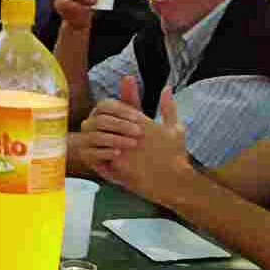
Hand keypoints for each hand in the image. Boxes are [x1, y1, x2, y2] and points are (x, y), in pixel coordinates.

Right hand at [74, 77, 145, 171]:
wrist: (129, 161)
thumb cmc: (130, 135)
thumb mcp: (133, 117)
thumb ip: (131, 97)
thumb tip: (129, 76)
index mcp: (100, 112)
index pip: (105, 105)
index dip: (121, 110)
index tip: (139, 117)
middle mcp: (90, 124)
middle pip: (101, 121)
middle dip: (121, 126)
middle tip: (139, 132)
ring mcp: (85, 140)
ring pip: (96, 136)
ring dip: (116, 139)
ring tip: (132, 144)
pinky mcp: (85, 156)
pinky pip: (91, 153)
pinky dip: (106, 152)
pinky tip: (119, 154)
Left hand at [93, 84, 192, 202]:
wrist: (175, 182)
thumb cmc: (176, 156)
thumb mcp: (176, 128)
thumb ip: (168, 107)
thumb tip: (166, 87)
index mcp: (140, 122)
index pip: (111, 107)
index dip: (104, 112)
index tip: (104, 120)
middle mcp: (129, 133)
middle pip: (100, 122)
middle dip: (96, 125)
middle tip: (93, 130)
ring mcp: (123, 148)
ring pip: (97, 139)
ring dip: (95, 141)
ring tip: (95, 146)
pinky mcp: (119, 165)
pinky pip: (100, 158)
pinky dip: (98, 158)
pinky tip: (98, 161)